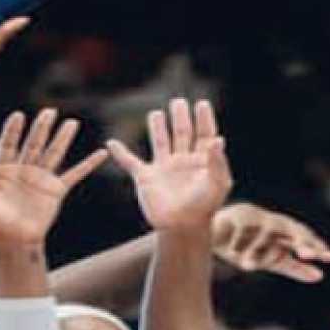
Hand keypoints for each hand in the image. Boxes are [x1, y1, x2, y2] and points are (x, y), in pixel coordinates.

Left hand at [0, 109, 106, 245]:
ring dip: (63, 138)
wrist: (12, 241)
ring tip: (72, 122)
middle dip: (42, 126)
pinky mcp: (56, 191)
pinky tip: (100, 154)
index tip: (19, 115)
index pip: (8, 144)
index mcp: (2, 170)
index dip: (13, 130)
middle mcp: (23, 171)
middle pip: (34, 143)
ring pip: (54, 153)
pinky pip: (75, 174)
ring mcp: (41, 180)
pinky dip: (88, 164)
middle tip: (51, 110)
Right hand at [107, 97, 232, 231]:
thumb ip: (217, 161)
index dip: (204, 120)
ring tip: (157, 114)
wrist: (182, 227)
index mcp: (201, 162)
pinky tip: (111, 143)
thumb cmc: (204, 208)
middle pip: (182, 134)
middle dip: (181, 118)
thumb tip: (219, 139)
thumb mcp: (217, 184)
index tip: (202, 104)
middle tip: (179, 102)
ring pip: (160, 142)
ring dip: (157, 128)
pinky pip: (130, 162)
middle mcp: (183, 162)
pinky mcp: (146, 178)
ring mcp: (164, 169)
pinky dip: (120, 153)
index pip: (204, 135)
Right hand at [212, 202, 329, 282]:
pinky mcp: (235, 216)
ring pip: (263, 234)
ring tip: (250, 268)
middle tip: (310, 254)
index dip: (318, 247)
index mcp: (284, 232)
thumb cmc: (247, 247)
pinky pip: (240, 231)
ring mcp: (255, 216)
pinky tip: (234, 254)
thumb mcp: (271, 260)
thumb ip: (295, 267)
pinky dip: (238, 243)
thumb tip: (320, 276)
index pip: (305, 239)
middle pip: (292, 229)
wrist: (212, 233)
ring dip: (256, 252)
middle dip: (301, 241)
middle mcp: (273, 222)